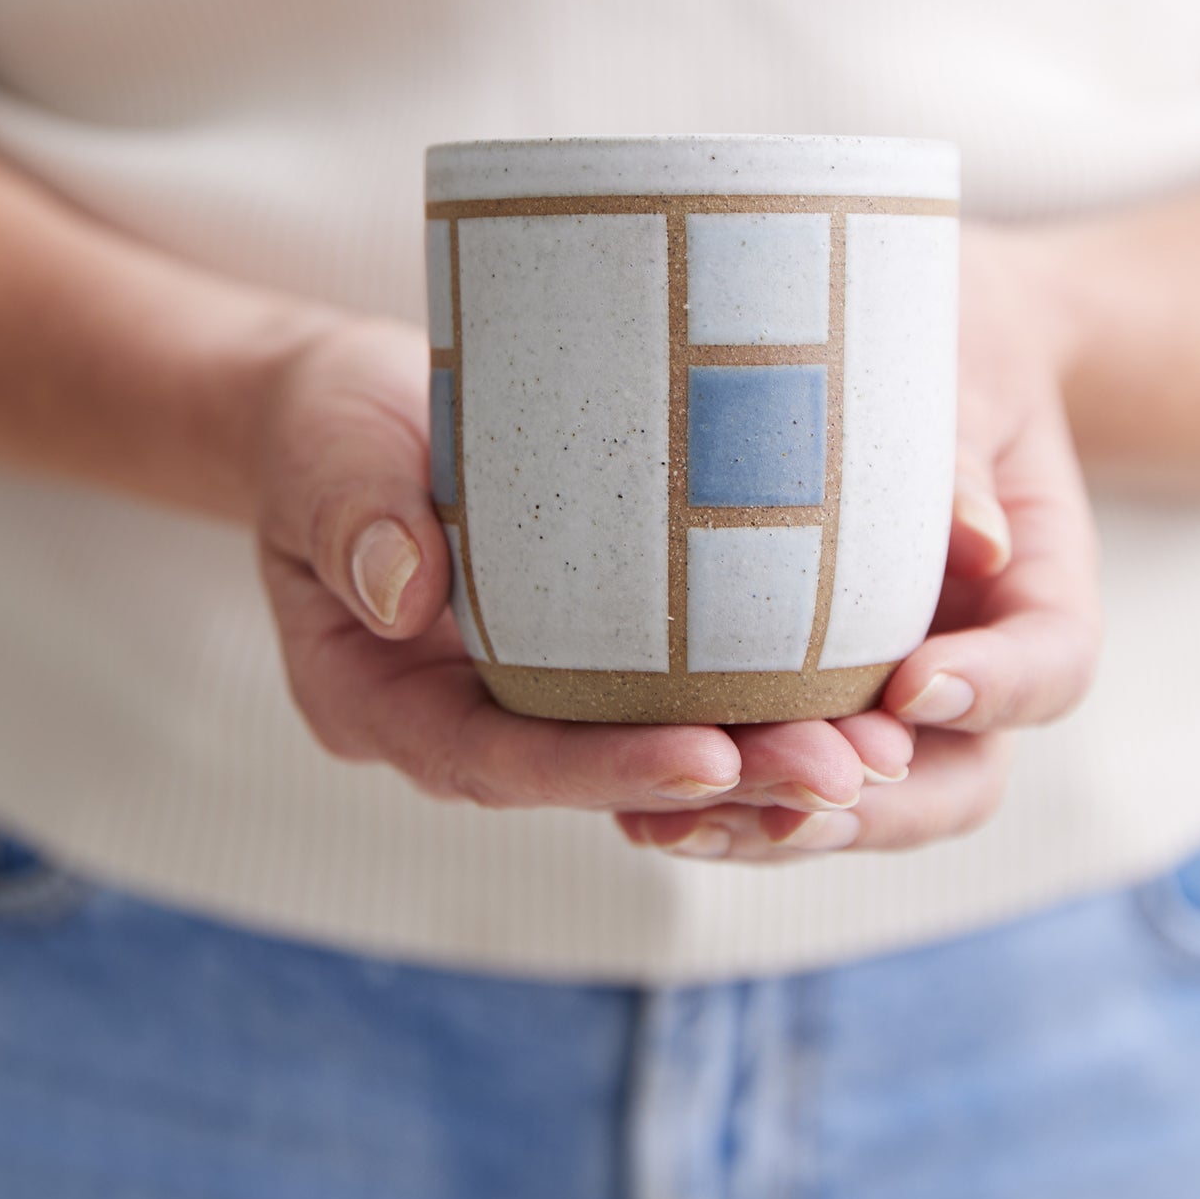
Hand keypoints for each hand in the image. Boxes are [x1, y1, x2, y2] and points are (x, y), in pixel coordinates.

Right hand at [249, 317, 897, 812]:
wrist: (361, 416)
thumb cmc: (328, 432)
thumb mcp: (323, 455)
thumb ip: (351, 516)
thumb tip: (400, 589)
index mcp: (385, 705)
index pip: (494, 762)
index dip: (599, 770)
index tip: (707, 759)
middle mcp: (467, 721)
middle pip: (597, 775)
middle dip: (724, 782)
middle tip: (841, 771)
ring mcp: (534, 694)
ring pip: (653, 746)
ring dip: (766, 756)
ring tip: (876, 748)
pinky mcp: (589, 655)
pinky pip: (673, 692)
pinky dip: (756, 698)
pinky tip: (849, 689)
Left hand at [614, 227, 1101, 859]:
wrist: (914, 357)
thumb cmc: (945, 347)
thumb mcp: (964, 373)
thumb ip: (962, 456)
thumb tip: (975, 547)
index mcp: (1036, 594)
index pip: (1051, 667)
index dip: (995, 692)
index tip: (916, 686)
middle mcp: (968, 670)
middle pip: (956, 785)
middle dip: (875, 809)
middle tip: (795, 799)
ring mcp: (886, 700)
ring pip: (862, 805)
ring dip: (778, 826)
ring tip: (684, 826)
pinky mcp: (808, 701)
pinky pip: (781, 773)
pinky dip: (721, 801)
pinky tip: (641, 810)